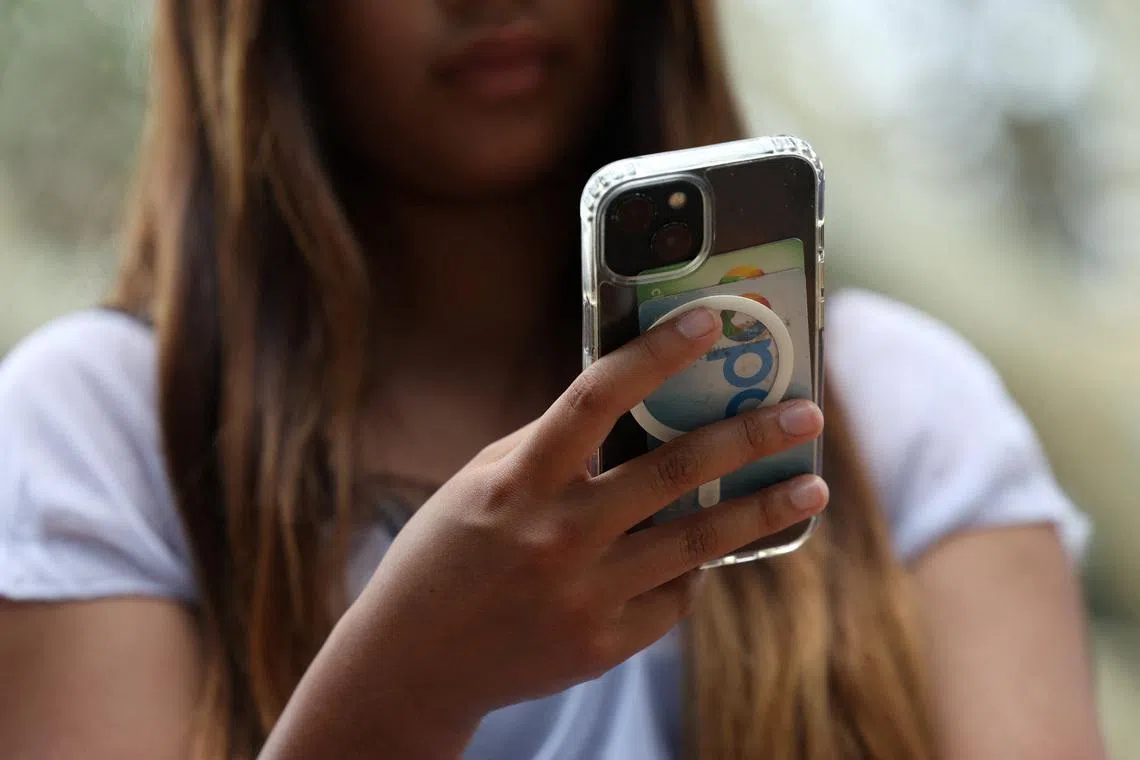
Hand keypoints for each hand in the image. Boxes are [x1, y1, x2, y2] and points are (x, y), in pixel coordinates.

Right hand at [356, 306, 827, 719]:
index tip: (707, 323)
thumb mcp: (483, 482)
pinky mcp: (602, 644)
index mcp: (519, 481)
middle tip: (805, 413)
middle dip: (748, 436)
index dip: (655, 354)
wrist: (415, 661)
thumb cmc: (448, 555)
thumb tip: (628, 405)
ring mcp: (583, 595)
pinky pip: (673, 596)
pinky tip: (714, 552)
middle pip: (673, 472)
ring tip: (812, 486)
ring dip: (763, 510)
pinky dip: (696, 569)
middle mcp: (556, 535)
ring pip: (697, 542)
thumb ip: (552, 446)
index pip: (596, 398)